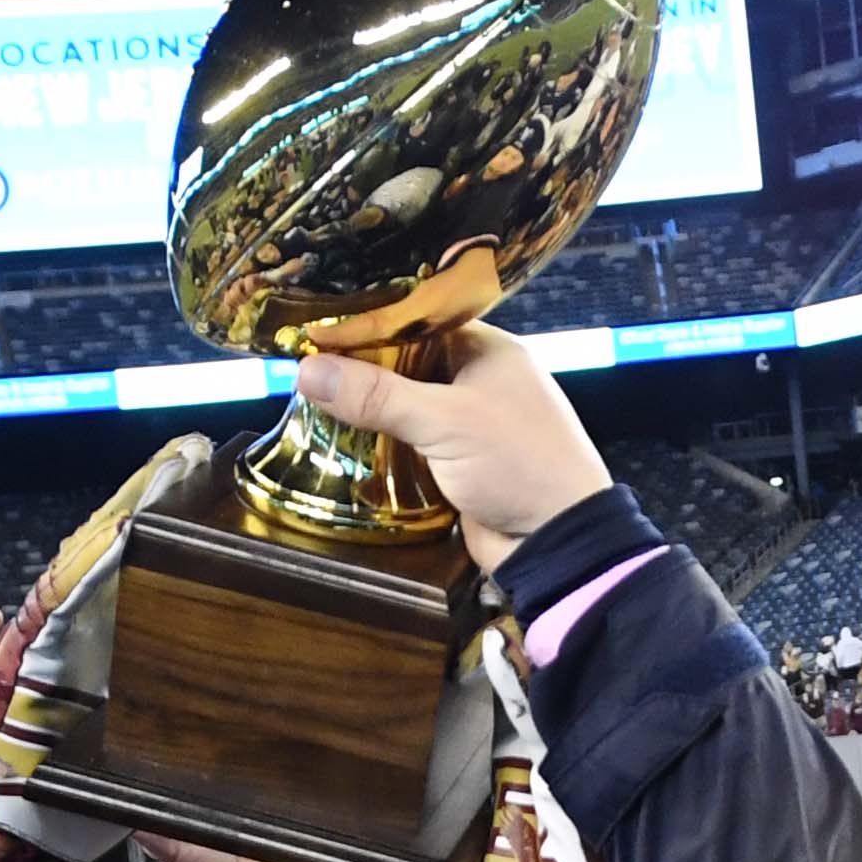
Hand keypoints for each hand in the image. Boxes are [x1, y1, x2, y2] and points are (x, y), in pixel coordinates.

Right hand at [291, 326, 613, 576]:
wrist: (557, 542)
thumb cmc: (516, 462)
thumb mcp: (444, 420)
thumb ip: (376, 395)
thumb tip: (305, 369)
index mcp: (489, 350)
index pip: (420, 320)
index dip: (371, 323)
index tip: (319, 327)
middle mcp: (481, 380)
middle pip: (409, 364)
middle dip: (363, 370)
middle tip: (305, 364)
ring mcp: (472, 424)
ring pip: (409, 406)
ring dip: (371, 411)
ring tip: (312, 401)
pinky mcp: (460, 464)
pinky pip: (413, 444)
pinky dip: (384, 445)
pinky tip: (343, 441)